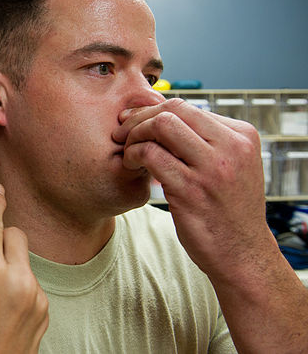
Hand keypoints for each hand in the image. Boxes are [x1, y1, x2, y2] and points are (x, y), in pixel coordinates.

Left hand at [113, 98, 273, 281]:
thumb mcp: (231, 167)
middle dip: (139, 118)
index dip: (152, 111)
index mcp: (242, 136)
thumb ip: (206, 142)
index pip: (187, 106)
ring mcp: (213, 168)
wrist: (242, 255)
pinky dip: (133, 155)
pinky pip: (152, 155)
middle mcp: (232, 147)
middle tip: (120, 132)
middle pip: (173, 110)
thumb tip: (163, 117)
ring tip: (126, 151)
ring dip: (134, 135)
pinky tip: (130, 166)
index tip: (133, 122)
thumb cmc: (227, 210)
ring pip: (161, 126)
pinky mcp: (192, 189)